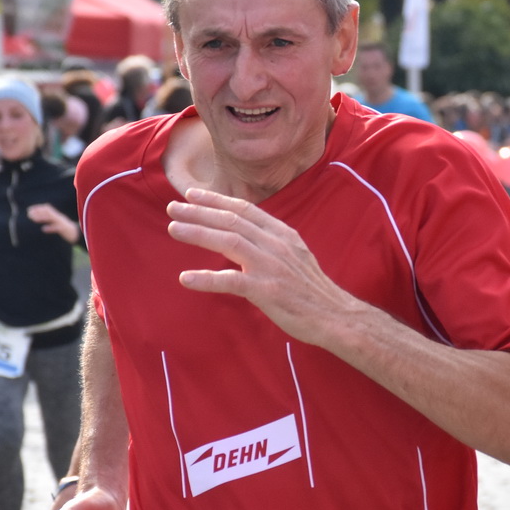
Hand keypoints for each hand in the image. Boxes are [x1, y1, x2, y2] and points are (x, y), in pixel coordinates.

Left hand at [27, 202, 78, 242]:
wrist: (78, 235)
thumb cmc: (67, 230)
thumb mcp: (58, 225)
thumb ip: (51, 223)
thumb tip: (42, 227)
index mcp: (57, 216)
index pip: (47, 208)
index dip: (38, 208)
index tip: (29, 210)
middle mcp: (59, 218)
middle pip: (48, 212)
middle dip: (38, 212)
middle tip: (29, 215)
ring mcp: (62, 223)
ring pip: (52, 218)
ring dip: (42, 218)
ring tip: (33, 219)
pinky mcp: (65, 230)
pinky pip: (57, 228)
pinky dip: (50, 228)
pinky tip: (44, 229)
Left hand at [167, 186, 362, 347]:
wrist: (337, 316)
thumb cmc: (313, 291)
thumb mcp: (296, 256)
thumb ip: (272, 243)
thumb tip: (247, 236)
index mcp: (282, 234)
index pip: (245, 209)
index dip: (216, 199)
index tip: (192, 193)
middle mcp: (276, 244)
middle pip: (232, 220)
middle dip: (199, 211)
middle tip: (172, 206)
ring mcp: (271, 266)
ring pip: (228, 241)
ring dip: (198, 233)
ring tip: (173, 228)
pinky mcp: (267, 290)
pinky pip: (231, 281)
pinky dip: (206, 279)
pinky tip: (185, 279)